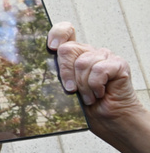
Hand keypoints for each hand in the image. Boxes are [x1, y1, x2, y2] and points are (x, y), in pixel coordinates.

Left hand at [48, 22, 142, 137]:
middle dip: (65, 74)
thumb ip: (55, 75)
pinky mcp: (118, 64)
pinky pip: (100, 69)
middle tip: (71, 90)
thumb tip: (35, 70)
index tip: (51, 47)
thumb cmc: (86, 107)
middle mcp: (88, 52)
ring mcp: (104, 56)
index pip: (66, 31)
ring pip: (83, 62)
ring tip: (88, 97)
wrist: (109, 121)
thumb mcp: (64, 90)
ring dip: (83, 86)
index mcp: (74, 55)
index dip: (58, 33)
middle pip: (68, 50)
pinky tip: (99, 93)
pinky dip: (95, 85)